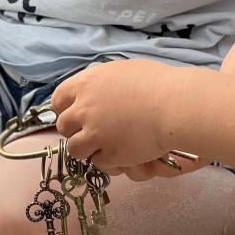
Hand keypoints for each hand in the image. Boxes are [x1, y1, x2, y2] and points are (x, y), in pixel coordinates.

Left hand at [51, 58, 185, 170]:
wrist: (175, 105)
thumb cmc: (156, 83)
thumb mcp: (122, 71)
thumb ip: (101, 83)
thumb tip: (95, 89)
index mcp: (86, 83)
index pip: (59, 99)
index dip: (66, 109)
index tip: (76, 115)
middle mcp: (84, 108)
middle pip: (63, 126)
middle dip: (75, 131)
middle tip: (92, 132)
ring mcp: (94, 133)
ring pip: (75, 149)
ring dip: (88, 149)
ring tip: (105, 146)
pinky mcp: (109, 154)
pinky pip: (98, 163)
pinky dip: (108, 161)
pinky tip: (123, 155)